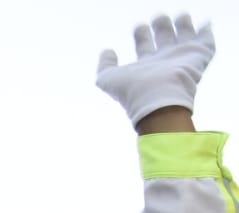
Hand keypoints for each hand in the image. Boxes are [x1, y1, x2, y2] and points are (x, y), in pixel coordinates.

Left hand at [96, 14, 213, 124]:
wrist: (159, 98)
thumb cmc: (132, 91)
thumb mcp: (107, 78)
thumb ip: (105, 64)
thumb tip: (107, 50)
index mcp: (146, 67)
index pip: (144, 47)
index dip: (141, 35)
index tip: (139, 26)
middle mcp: (165, 62)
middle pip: (164, 40)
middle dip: (161, 27)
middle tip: (158, 16)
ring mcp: (183, 58)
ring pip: (185, 37)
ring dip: (183, 25)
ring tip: (180, 14)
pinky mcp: (199, 57)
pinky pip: (206, 42)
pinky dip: (206, 32)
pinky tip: (205, 23)